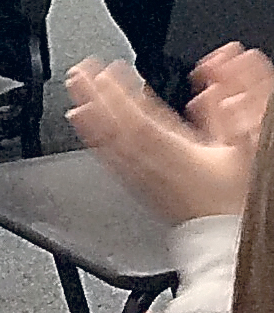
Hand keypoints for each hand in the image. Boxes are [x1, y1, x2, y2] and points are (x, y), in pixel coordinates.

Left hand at [65, 46, 273, 222]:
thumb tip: (214, 88)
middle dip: (95, 98)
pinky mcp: (139, 188)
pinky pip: (110, 161)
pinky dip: (94, 140)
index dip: (119, 95)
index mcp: (174, 153)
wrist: (229, 241)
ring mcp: (142, 178)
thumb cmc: (235, 198)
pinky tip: (84, 128)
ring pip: (108, 144)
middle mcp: (152, 166)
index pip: (137, 120)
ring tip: (74, 96)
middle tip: (78, 72)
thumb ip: (223, 116)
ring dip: (89, 117)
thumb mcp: (238, 151)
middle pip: (115, 127)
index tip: (104, 70)